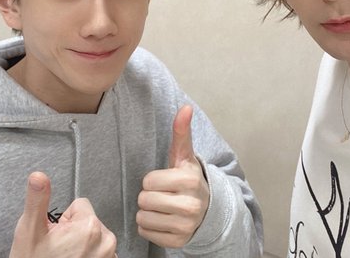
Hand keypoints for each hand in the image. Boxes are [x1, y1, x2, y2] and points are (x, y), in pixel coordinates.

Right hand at [9, 171, 117, 257]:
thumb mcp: (30, 231)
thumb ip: (37, 200)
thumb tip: (38, 176)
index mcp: (90, 227)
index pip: (80, 206)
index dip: (64, 220)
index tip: (55, 235)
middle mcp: (106, 241)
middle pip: (89, 221)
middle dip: (73, 232)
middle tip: (58, 249)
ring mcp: (109, 257)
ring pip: (94, 236)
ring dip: (82, 245)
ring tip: (65, 257)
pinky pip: (100, 251)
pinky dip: (89, 256)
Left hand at [136, 105, 209, 247]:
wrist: (207, 210)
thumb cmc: (188, 179)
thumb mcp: (185, 156)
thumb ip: (181, 132)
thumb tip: (185, 107)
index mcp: (189, 179)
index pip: (148, 181)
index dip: (152, 180)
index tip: (164, 181)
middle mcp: (190, 204)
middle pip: (144, 199)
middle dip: (149, 196)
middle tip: (162, 195)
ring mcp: (185, 225)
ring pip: (143, 217)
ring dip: (148, 212)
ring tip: (163, 207)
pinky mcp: (178, 241)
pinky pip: (146, 233)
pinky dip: (150, 227)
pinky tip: (164, 220)